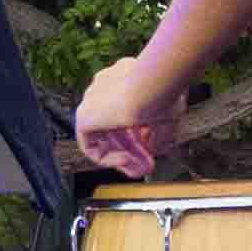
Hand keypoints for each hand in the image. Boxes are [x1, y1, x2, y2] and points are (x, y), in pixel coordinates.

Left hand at [72, 56, 180, 179]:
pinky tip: (127, 161)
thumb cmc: (164, 93)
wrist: (151, 84)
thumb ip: (158, 132)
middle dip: (132, 150)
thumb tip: (154, 149)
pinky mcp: (83, 116)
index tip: (152, 149)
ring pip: (106, 138)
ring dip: (123, 157)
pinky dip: (108, 158)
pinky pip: (91, 146)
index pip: (126, 111)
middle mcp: (105, 88)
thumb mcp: (168, 115)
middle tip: (147, 166)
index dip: (140, 135)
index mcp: (124, 79)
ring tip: (140, 171)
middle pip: (115, 128)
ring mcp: (92, 101)